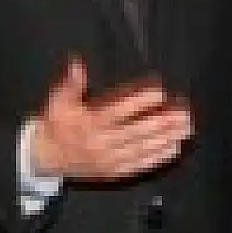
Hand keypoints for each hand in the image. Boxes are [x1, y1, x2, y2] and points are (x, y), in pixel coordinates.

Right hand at [31, 56, 192, 180]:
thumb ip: (71, 82)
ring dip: (167, 137)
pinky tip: (174, 147)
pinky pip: (140, 164)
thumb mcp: (58, 100)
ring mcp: (110, 159)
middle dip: (163, 121)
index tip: (160, 91)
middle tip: (184, 111)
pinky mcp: (114, 171)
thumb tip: (77, 61)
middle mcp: (101, 142)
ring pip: (143, 148)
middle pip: (137, 130)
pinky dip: (159, 156)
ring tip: (186, 127)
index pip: (119, 109)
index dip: (141, 100)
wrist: (45, 157)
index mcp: (89, 122)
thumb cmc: (55, 124)